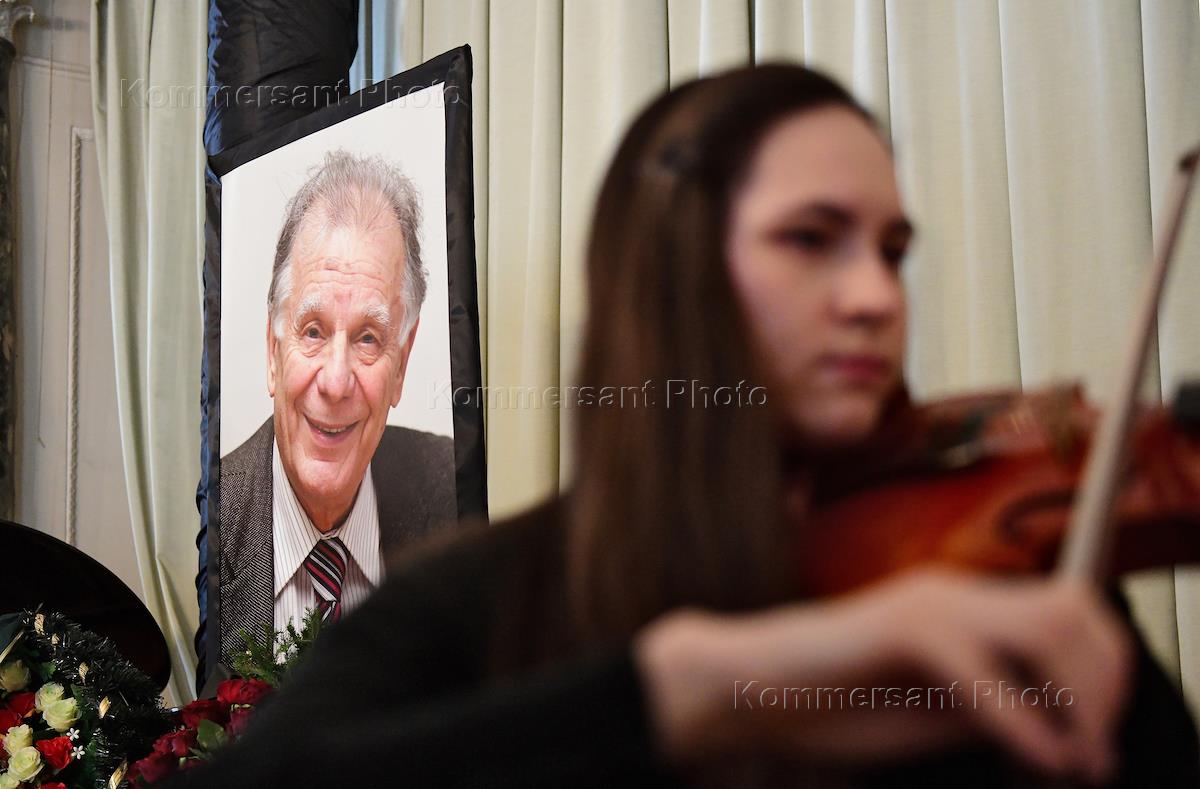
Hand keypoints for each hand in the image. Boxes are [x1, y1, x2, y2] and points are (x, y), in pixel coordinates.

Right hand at [634, 569, 1130, 783]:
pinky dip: (1021, 724)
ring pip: (1048, 627)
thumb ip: (993, 707)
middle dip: (1104, 686)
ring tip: (1069, 760)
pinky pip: (986, 673)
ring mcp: (929, 606)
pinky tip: (1030, 761)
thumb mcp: (931, 714)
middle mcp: (954, 593)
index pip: (1067, 614)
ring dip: (1077, 699)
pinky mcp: (902, 631)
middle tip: (1092, 755)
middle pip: (1075, 609)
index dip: (1102, 676)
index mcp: (961, 607)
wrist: (748, 689)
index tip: (1093, 743)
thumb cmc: (828, 703)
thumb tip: (1064, 723)